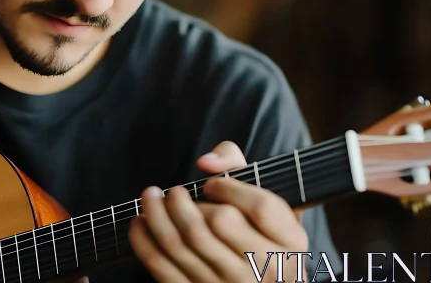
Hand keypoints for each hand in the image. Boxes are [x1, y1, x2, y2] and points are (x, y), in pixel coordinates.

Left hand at [129, 141, 308, 282]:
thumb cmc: (257, 233)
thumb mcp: (265, 201)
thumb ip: (237, 166)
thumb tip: (206, 163)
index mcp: (290, 242)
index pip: (261, 207)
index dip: (229, 187)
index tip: (210, 184)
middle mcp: (266, 268)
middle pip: (220, 222)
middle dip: (188, 201)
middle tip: (174, 192)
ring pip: (186, 241)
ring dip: (158, 212)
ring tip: (150, 196)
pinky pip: (163, 266)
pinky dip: (144, 240)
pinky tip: (140, 221)